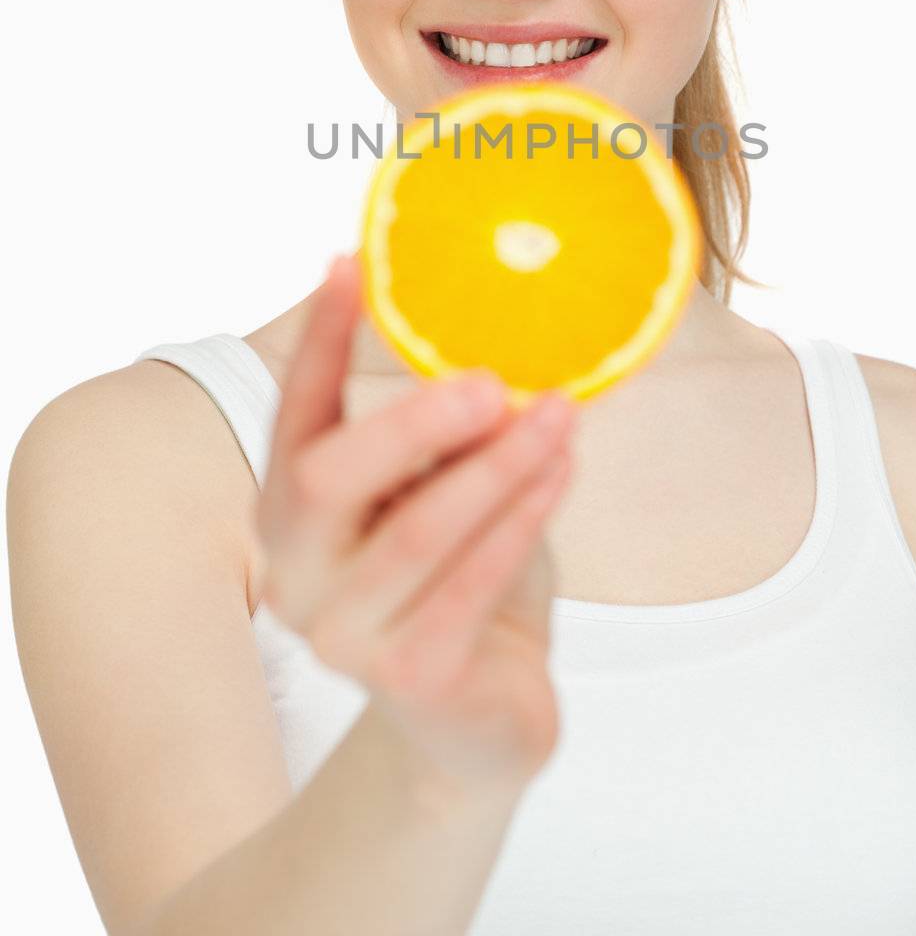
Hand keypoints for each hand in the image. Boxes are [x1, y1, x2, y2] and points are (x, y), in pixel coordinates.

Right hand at [254, 253, 575, 797]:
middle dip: (414, 420)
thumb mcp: (439, 492)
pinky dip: (523, 517)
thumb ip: (445, 437)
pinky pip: (472, 582)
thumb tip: (492, 341)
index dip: (321, 338)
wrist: (480, 717)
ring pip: (420, 527)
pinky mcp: (408, 679)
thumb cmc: (460, 577)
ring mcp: (342, 634)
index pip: (295, 411)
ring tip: (559, 412)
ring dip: (500, 463)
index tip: (350, 262)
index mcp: (289, 509)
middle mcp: (294, 572)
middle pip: (330, 476)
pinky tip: (562, 470)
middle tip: (490, 380)